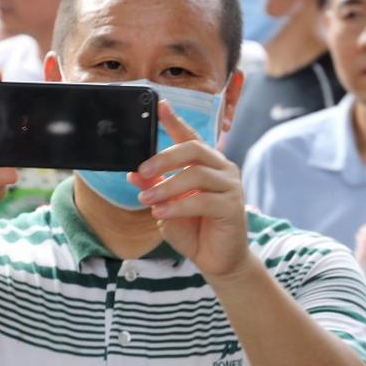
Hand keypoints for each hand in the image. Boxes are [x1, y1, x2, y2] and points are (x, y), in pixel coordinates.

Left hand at [133, 100, 252, 278]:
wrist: (215, 260)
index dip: (175, 120)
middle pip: (193, 149)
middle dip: (164, 158)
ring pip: (196, 174)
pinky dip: (177, 206)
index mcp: (205, 163)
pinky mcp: (233, 207)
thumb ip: (154, 189)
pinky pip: (202, 200)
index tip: (160, 105)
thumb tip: (133, 174)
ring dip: (167, 186)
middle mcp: (221, 169)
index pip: (190, 136)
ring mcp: (230, 186)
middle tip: (142, 171)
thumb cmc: (193, 229)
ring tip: (147, 200)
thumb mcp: (166, 206)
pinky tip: (161, 212)